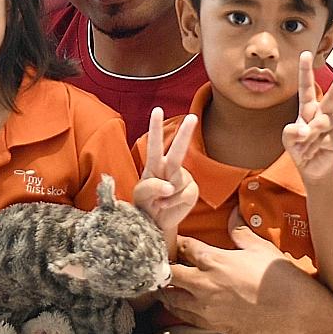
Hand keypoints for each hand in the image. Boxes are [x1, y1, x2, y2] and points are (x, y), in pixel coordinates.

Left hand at [133, 108, 199, 250]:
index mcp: (154, 164)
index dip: (156, 127)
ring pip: (177, 182)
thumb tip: (169, 186)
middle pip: (178, 150)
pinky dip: (174, 203)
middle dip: (185, 134)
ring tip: (160, 203)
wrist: (156, 223)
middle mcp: (170, 168)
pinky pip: (184, 195)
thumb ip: (150, 187)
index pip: (154, 144)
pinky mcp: (192, 191)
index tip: (157, 110)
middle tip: (192, 117)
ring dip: (166, 196)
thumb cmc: (145, 205)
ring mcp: (183, 179)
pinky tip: (169, 206)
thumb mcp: (140, 195)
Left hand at [158, 208, 317, 333]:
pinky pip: (185, 317)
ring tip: (163, 285)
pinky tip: (177, 305)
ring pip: (172, 298)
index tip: (172, 242)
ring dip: (166, 290)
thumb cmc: (279, 278)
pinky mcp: (213, 325)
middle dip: (163, 268)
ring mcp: (206, 307)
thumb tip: (233, 214)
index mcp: (214, 260)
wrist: (293, 312)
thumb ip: (240, 231)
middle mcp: (205, 283)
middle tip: (160, 264)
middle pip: (170, 274)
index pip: (183, 247)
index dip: (175, 243)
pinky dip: (177, 310)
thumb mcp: (260, 247)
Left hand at [282, 52, 332, 184]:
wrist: (312, 168)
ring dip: (309, 136)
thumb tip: (304, 130)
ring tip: (305, 145)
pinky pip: (324, 139)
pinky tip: (312, 151)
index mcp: (307, 108)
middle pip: (331, 98)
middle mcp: (322, 113)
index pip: (306, 87)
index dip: (305, 71)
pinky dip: (313, 146)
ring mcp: (332, 125)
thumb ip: (291, 132)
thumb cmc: (300, 147)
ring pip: (320, 124)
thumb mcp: (288, 139)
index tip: (305, 53)